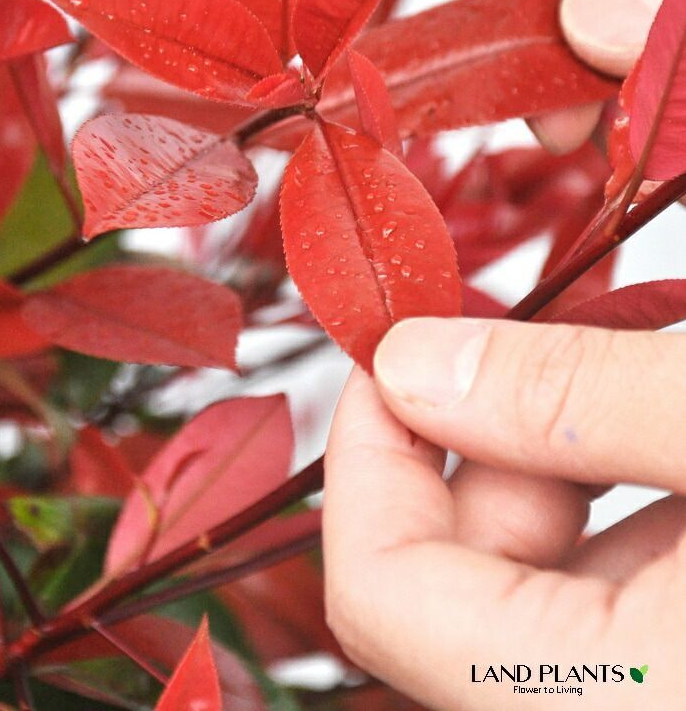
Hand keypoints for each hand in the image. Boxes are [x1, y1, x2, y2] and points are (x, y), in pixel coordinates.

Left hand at [323, 317, 684, 708]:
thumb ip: (566, 396)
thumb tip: (412, 365)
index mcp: (614, 700)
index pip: (379, 595)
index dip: (365, 451)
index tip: (393, 349)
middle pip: (452, 589)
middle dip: (474, 449)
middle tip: (536, 346)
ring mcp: (649, 707)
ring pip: (534, 598)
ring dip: (551, 477)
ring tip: (624, 389)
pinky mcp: (676, 682)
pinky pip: (607, 616)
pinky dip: (614, 520)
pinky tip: (660, 447)